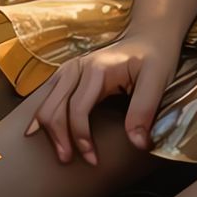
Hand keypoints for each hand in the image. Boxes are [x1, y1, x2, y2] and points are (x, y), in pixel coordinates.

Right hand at [24, 29, 177, 165]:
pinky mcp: (70, 72)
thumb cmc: (156, 57)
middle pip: (54, 107)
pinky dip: (43, 114)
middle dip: (58, 137)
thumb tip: (137, 143)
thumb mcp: (157, 80)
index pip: (78, 109)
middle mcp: (79, 67)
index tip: (92, 160)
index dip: (81, 137)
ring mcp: (72, 68)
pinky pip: (48, 94)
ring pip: (46, 101)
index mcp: (97, 69)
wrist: (151, 36)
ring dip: (46, 128)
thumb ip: (144, 110)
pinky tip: (38, 131)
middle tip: (67, 160)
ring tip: (58, 151)